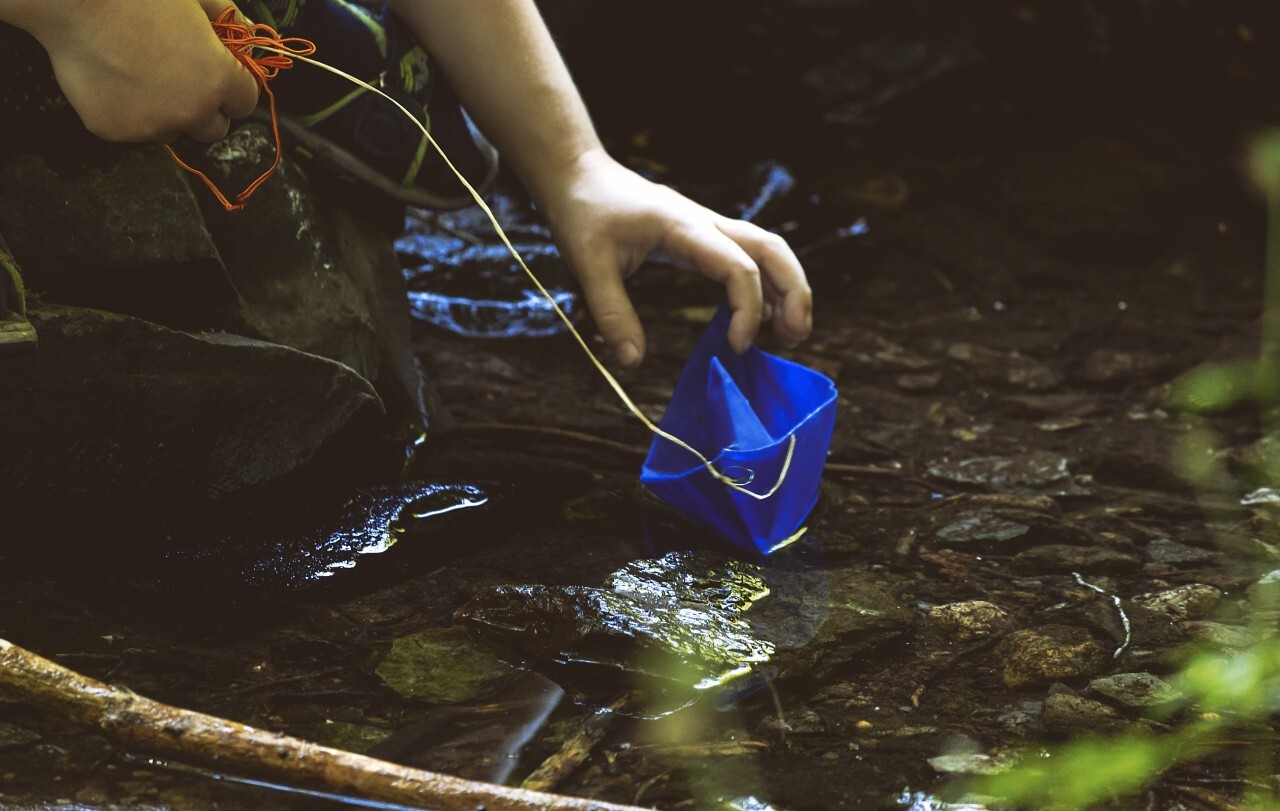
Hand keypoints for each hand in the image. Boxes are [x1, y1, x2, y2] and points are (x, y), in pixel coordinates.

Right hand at [16, 0, 259, 142]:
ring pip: (171, 132)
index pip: (245, 103)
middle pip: (214, 130)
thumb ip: (228, 17)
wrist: (75, 0)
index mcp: (217, 80)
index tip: (221, 77)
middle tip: (183, 82)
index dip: (234, 89)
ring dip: (166, 114)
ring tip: (142, 76)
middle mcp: (190, 111)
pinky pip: (132, 129)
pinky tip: (113, 79)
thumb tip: (248, 29)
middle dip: (206, 110)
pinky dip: (128, 112)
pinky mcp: (114, 130)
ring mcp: (151, 125)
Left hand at [539, 150, 812, 367]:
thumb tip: (631, 362)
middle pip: (773, 250)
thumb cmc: (583, 211)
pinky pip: (746, 256)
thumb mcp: (589, 264)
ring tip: (790, 333)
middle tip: (797, 337)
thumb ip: (612, 314)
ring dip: (787, 287)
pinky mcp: (701, 236)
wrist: (578, 174)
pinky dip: (763, 285)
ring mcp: (707, 228)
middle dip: (794, 292)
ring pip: (767, 250)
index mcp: (684, 227)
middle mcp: (705, 224)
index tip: (737, 347)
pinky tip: (761, 316)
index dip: (748, 310)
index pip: (739, 267)